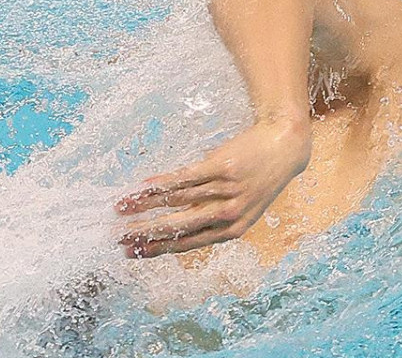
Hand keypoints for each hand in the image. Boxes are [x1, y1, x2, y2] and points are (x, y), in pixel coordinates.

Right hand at [116, 118, 310, 257]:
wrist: (285, 147)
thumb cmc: (259, 180)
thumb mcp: (242, 208)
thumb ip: (210, 219)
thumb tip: (170, 229)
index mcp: (232, 230)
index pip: (187, 244)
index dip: (156, 249)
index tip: (131, 253)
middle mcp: (229, 213)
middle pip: (178, 226)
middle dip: (144, 233)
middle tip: (116, 236)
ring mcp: (225, 189)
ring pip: (176, 200)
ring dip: (144, 206)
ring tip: (120, 208)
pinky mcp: (222, 166)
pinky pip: (184, 177)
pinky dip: (160, 183)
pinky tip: (142, 187)